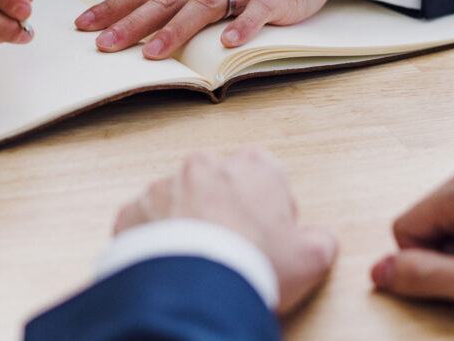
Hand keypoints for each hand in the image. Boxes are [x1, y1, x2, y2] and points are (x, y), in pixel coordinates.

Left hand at [114, 148, 337, 313]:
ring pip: (178, 203)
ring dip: (186, 225)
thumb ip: (320, 240)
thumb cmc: (254, 265)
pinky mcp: (133, 210)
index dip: (269, 212)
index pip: (266, 179)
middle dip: (223, 212)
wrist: (197, 288)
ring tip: (197, 264)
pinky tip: (168, 267)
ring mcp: (165, 185)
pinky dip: (152, 242)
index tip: (267, 238)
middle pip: (219, 187)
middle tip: (232, 251)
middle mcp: (206, 165)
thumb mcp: (311, 258)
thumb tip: (318, 240)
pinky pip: (145, 224)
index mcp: (255, 166)